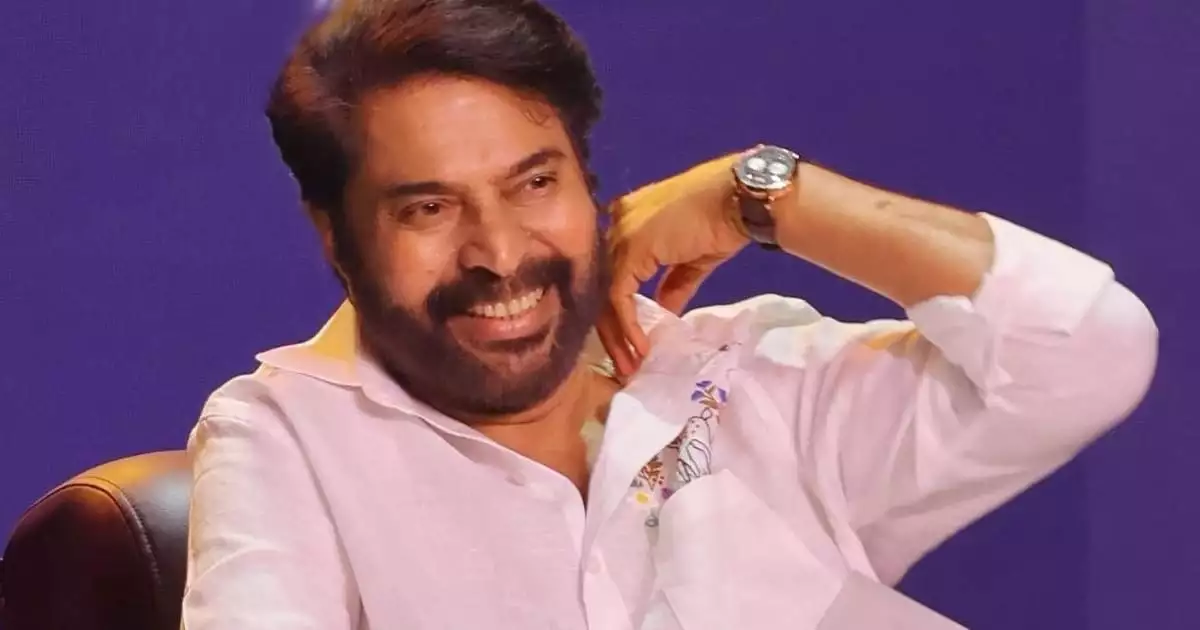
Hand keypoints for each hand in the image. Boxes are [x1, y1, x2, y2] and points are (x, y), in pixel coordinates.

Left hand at [599, 152, 751, 377]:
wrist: (739, 199)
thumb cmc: (721, 222)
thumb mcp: (691, 260)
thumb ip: (673, 285)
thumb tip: (664, 312)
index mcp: (626, 220)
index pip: (610, 273)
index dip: (616, 312)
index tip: (629, 345)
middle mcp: (614, 224)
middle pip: (600, 286)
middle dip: (611, 331)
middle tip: (624, 364)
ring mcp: (619, 234)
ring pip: (604, 295)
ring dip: (617, 336)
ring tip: (630, 365)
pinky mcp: (630, 249)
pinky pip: (619, 296)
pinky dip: (628, 326)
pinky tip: (640, 347)